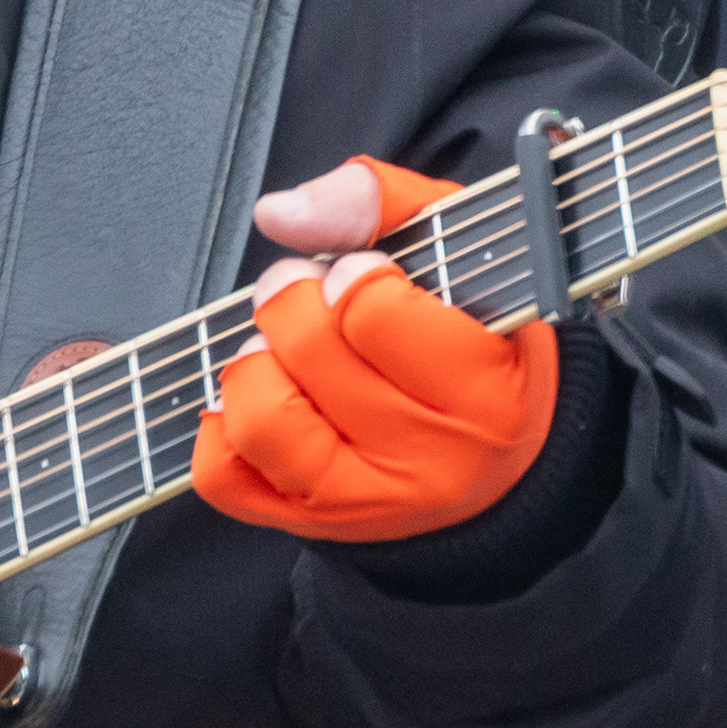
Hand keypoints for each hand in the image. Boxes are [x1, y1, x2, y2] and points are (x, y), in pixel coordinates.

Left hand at [190, 156, 560, 543]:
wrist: (503, 465)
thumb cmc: (482, 346)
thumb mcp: (465, 252)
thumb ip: (381, 203)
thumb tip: (283, 213)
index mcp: (484, 392)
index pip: (374, 314)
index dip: (354, 274)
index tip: (365, 273)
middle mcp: (426, 461)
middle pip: (308, 351)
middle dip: (292, 298)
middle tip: (310, 291)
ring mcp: (364, 504)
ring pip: (260, 417)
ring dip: (256, 361)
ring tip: (284, 346)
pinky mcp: (310, 524)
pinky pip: (223, 474)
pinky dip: (222, 424)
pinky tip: (265, 394)